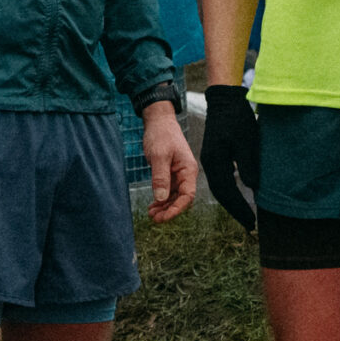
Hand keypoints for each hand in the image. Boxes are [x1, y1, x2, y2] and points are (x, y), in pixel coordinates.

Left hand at [141, 101, 196, 222]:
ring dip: (163, 206)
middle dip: (169, 210)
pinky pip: (167, 190)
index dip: (177, 208)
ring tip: (151, 214)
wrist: (158, 122)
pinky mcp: (169, 173)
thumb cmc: (161, 135)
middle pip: (181, 199)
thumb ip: (160, 177)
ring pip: (173, 196)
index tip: (164, 217)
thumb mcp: (159, 156)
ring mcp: (177, 174)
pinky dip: (160, 199)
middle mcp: (185, 174)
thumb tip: (161, 198)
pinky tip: (152, 206)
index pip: (188, 195)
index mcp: (188, 170)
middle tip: (154, 219)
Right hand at [200, 84, 259, 230]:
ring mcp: (210, 159)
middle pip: (221, 193)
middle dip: (235, 209)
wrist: (224, 100)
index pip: (227, 192)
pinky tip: (238, 194)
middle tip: (249, 224)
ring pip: (220, 187)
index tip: (251, 222)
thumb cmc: (237, 118)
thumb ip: (248, 165)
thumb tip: (252, 188)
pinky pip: (221, 178)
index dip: (239, 208)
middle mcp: (209, 163)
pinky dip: (230, 190)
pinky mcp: (215, 155)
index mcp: (215, 161)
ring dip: (232, 201)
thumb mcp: (246, 141)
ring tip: (245, 214)